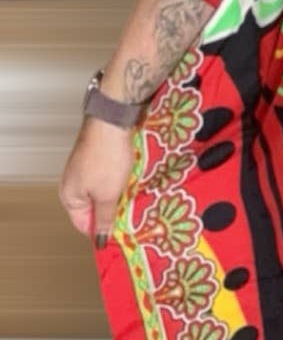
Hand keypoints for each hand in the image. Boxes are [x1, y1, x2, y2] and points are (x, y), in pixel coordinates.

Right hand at [58, 116, 136, 247]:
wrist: (112, 121)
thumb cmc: (106, 157)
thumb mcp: (108, 194)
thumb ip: (104, 218)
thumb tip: (100, 239)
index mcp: (70, 197)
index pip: (84, 224)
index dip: (102, 231)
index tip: (120, 235)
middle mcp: (74, 183)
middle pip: (94, 207)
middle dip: (113, 211)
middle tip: (130, 214)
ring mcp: (86, 168)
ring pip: (104, 190)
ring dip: (118, 194)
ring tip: (134, 196)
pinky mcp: (98, 156)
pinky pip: (109, 176)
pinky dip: (120, 179)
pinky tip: (132, 179)